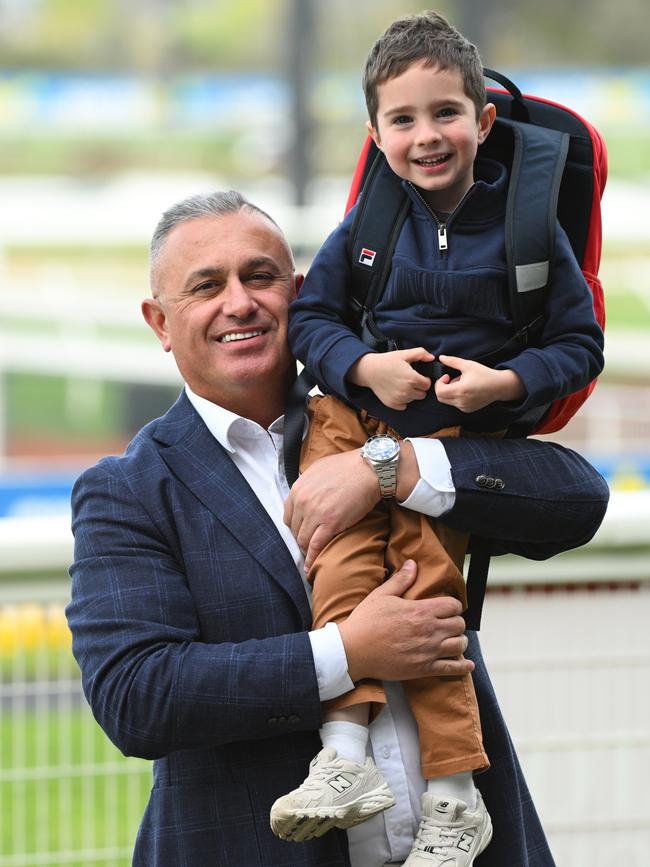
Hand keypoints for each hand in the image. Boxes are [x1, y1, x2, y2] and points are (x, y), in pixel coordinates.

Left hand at [284, 449, 378, 570]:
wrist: (369, 470)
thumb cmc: (348, 467)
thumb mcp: (319, 469)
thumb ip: (307, 483)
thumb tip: (305, 492)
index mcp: (298, 488)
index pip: (288, 516)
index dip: (296, 526)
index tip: (303, 531)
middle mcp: (302, 501)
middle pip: (295, 529)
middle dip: (301, 538)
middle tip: (310, 544)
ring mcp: (315, 513)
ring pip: (303, 540)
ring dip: (307, 550)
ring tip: (312, 556)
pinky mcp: (330, 524)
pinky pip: (315, 546)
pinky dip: (312, 559)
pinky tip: (311, 567)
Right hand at [338, 560, 472, 682]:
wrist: (353, 651)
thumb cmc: (366, 621)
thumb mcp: (381, 595)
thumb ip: (401, 580)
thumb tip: (413, 564)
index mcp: (421, 611)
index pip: (453, 605)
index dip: (453, 605)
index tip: (447, 608)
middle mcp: (429, 630)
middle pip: (459, 625)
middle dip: (456, 622)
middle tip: (449, 624)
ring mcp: (428, 651)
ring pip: (460, 645)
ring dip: (459, 642)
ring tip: (453, 640)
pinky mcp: (424, 669)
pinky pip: (452, 669)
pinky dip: (462, 667)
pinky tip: (466, 665)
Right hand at [348, 348, 432, 409]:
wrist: (369, 370)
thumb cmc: (387, 361)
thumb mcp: (404, 354)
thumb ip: (420, 354)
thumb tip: (432, 358)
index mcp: (412, 379)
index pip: (428, 385)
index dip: (425, 380)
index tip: (419, 377)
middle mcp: (406, 391)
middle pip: (422, 394)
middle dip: (419, 388)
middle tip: (412, 381)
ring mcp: (399, 399)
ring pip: (413, 400)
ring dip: (412, 394)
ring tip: (404, 385)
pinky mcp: (392, 404)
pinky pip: (404, 406)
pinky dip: (403, 401)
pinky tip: (398, 392)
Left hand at [435, 355, 525, 411]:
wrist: (499, 386)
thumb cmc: (484, 374)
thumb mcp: (468, 365)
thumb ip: (452, 361)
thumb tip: (441, 357)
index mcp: (460, 390)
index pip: (439, 391)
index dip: (439, 382)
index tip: (447, 376)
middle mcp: (461, 401)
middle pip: (441, 398)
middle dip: (442, 388)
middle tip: (451, 380)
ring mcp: (464, 407)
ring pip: (447, 401)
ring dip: (449, 392)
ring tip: (461, 384)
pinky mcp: (467, 410)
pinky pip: (455, 404)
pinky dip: (455, 397)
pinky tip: (465, 390)